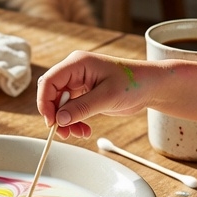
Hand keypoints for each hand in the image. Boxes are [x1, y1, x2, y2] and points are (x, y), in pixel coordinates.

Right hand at [37, 51, 156, 138]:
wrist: (151, 86)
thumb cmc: (133, 83)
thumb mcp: (107, 97)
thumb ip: (82, 108)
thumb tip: (59, 119)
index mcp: (77, 63)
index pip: (49, 81)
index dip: (45, 102)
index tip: (52, 122)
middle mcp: (75, 71)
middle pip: (52, 93)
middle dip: (56, 114)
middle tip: (64, 133)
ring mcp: (79, 82)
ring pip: (60, 104)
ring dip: (65, 121)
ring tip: (79, 134)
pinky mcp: (85, 94)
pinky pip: (71, 109)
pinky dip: (74, 121)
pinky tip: (84, 130)